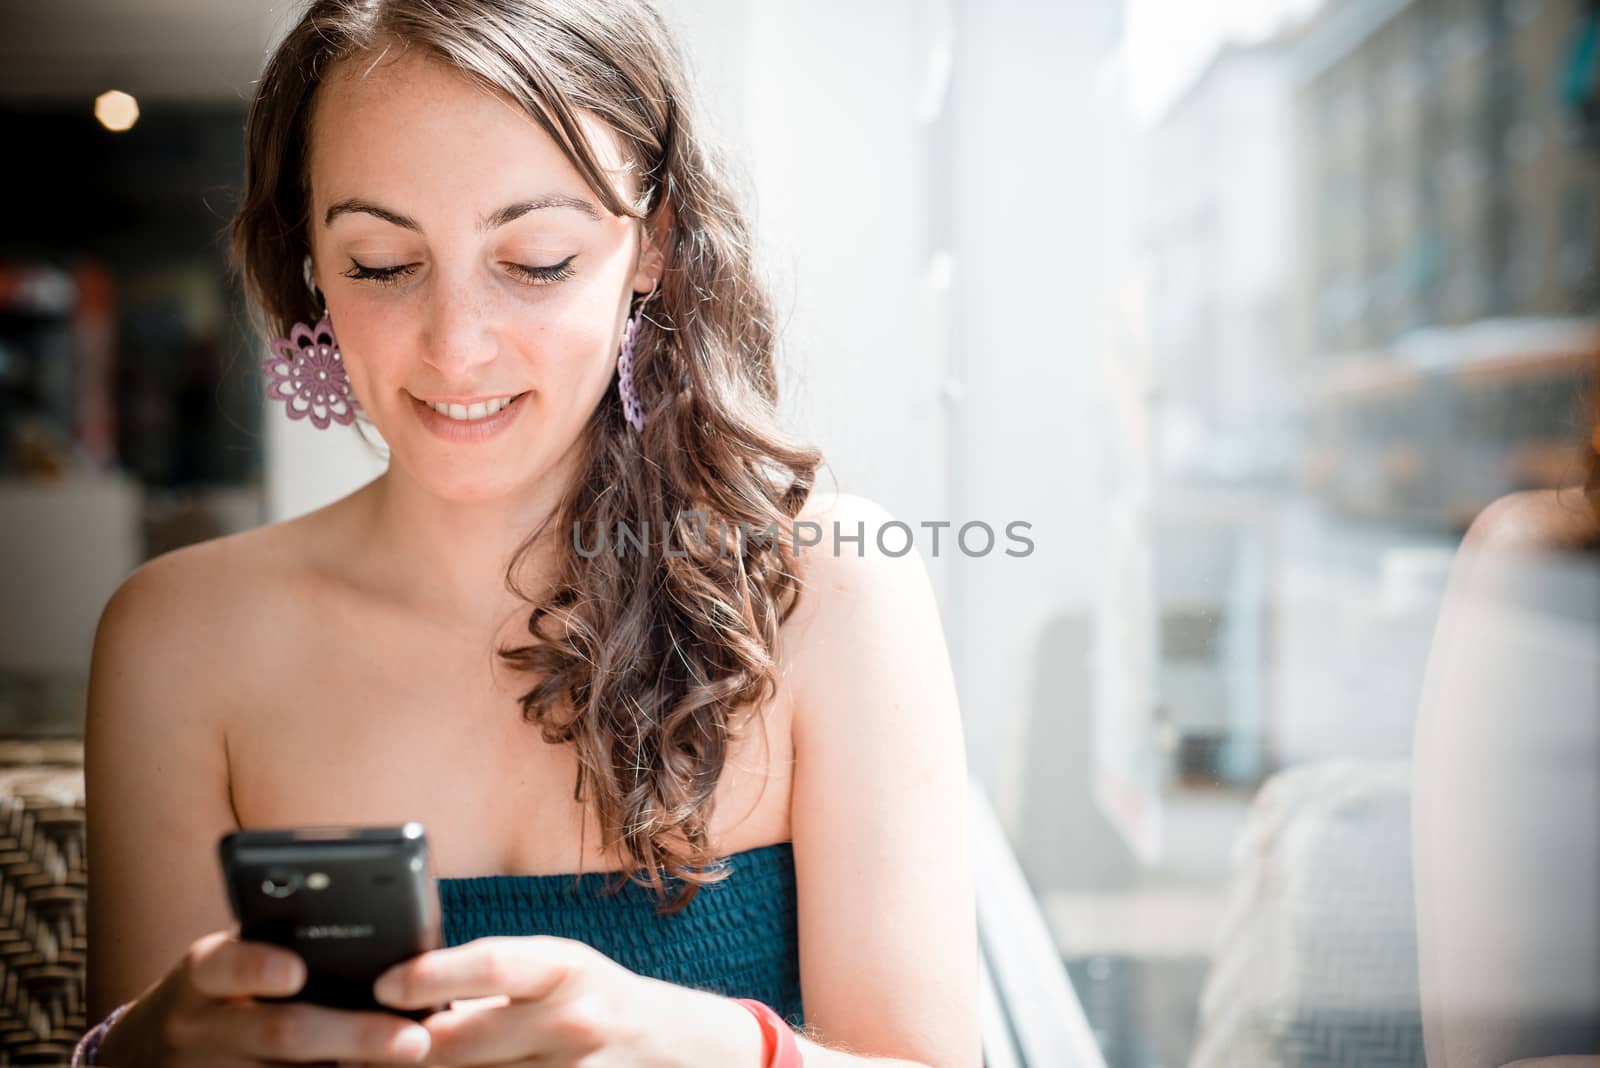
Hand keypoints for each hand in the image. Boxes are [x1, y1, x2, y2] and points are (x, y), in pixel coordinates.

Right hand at [96, 929, 434, 1066]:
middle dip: (353, 1035)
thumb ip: (283, 946)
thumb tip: (382, 948)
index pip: (225, 964)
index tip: (295, 971)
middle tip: (414, 1040)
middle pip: (281, 1032)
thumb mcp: (229, 961)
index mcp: (205, 973)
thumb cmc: (219, 990)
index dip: (257, 967)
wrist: (149, 1054)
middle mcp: (203, 1026)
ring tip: (410, 1061)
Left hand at [371, 935, 692, 1066]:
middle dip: (399, 1047)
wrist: (675, 1050)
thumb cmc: (599, 1001)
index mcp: (565, 969)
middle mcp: (572, 1023)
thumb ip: (496, 979)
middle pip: (461, 1042)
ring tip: (390, 1065)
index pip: (490, 965)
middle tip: (354, 1045)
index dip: (429, 975)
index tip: (384, 984)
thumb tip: (406, 991)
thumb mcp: (561, 969)